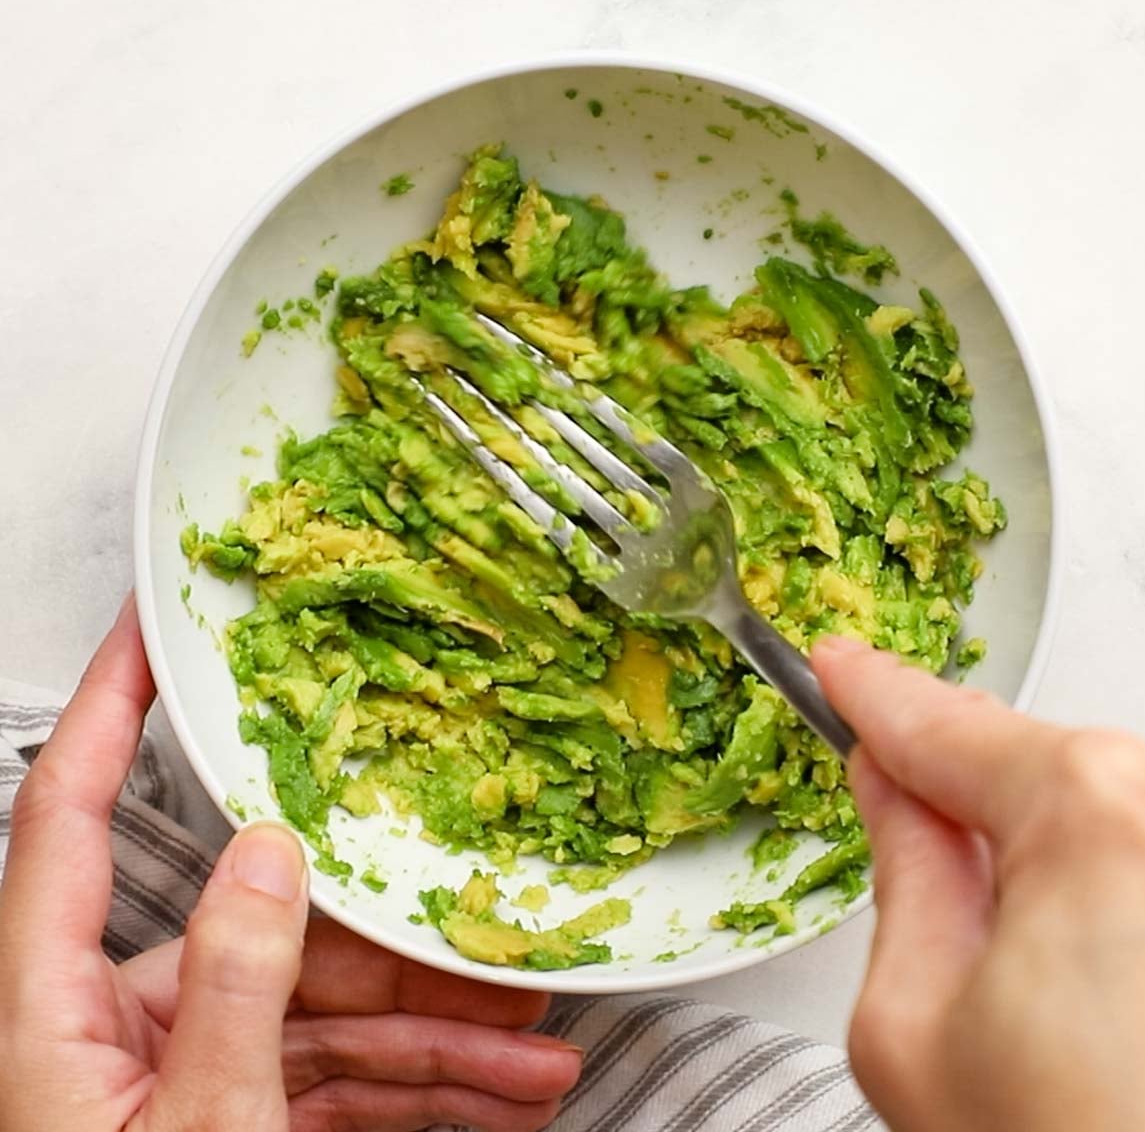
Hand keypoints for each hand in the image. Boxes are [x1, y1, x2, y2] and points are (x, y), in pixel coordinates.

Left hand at [0, 597, 581, 1130]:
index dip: (107, 707)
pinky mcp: (228, 1119)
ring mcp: (174, 1076)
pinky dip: (414, 1088)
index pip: (67, 815)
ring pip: (318, 1016)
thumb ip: (228, 986)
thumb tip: (265, 848)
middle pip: (263, 933)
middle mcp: (109, 1029)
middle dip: (392, 947)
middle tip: (487, 938)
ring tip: (534, 1050)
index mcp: (49, 1012)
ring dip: (432, 1035)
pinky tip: (498, 1096)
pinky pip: (329, 1082)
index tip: (155, 624)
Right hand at [812, 638, 1144, 1131]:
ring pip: (1084, 807)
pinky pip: (1139, 857)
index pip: (939, 721)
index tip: (837, 665)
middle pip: (1020, 757)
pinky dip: (1078, 880)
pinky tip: (1055, 959)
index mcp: (1085, 811)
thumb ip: (905, 872)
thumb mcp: (914, 1021)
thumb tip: (898, 796)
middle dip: (946, 779)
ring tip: (981, 934)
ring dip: (1017, 839)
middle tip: (879, 792)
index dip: (870, 694)